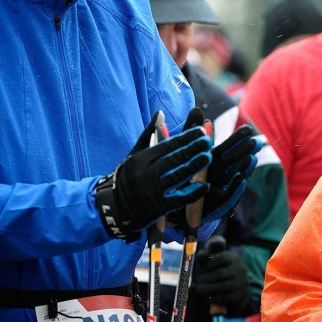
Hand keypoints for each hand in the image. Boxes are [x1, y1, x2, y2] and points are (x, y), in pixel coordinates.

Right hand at [95, 111, 211, 239]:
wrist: (112, 208)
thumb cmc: (126, 178)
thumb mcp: (134, 155)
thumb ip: (149, 134)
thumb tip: (160, 113)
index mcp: (143, 159)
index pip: (168, 145)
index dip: (186, 138)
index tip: (200, 131)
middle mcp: (148, 173)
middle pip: (175, 159)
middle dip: (193, 149)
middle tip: (208, 141)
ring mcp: (153, 191)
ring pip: (178, 176)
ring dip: (194, 166)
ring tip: (208, 157)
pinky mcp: (158, 208)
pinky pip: (178, 199)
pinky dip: (192, 193)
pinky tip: (205, 186)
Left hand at [182, 107, 260, 224]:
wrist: (171, 206)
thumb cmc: (179, 176)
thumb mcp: (181, 150)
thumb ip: (190, 131)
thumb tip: (197, 109)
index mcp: (212, 160)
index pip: (228, 147)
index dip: (237, 139)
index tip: (248, 129)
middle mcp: (219, 173)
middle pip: (236, 160)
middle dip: (246, 151)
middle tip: (257, 141)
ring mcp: (219, 188)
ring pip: (235, 176)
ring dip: (244, 167)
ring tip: (252, 158)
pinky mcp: (216, 204)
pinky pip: (228, 196)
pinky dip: (235, 187)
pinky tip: (241, 178)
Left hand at [195, 236, 250, 311]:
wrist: (236, 285)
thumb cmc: (220, 270)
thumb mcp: (213, 261)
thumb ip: (205, 258)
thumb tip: (201, 255)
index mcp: (234, 258)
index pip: (222, 258)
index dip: (210, 265)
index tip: (203, 270)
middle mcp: (241, 269)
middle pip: (222, 274)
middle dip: (207, 279)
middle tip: (198, 282)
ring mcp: (242, 282)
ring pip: (225, 286)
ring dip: (209, 289)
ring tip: (199, 290)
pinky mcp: (240, 295)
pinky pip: (227, 297)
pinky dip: (214, 298)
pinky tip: (206, 297)